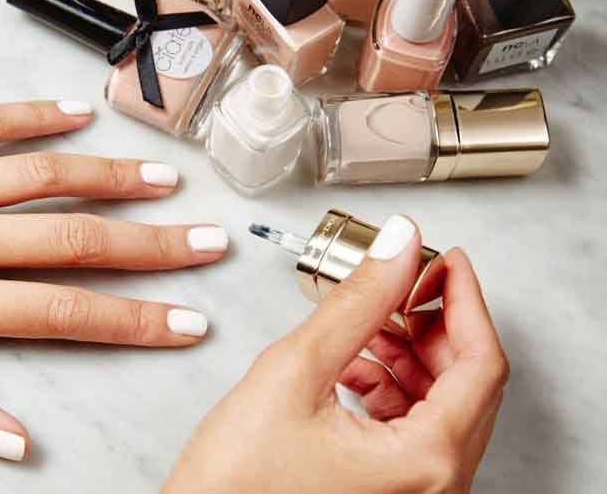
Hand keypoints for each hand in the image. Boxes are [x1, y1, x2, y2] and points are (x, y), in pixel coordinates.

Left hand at [0, 101, 227, 460]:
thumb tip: (10, 439)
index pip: (63, 312)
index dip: (134, 320)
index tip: (185, 320)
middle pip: (72, 239)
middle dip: (151, 246)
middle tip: (205, 244)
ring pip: (40, 177)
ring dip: (110, 178)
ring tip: (165, 182)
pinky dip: (31, 118)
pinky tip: (73, 116)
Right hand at [161, 216, 508, 493]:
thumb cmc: (236, 483)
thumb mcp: (295, 371)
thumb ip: (355, 303)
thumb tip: (397, 250)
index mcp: (426, 462)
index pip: (482, 363)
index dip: (465, 300)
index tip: (445, 260)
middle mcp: (434, 485)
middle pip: (468, 383)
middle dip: (435, 322)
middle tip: (405, 277)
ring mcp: (414, 490)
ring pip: (440, 403)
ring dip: (410, 352)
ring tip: (370, 316)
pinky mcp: (389, 489)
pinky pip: (412, 426)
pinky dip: (390, 385)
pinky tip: (352, 361)